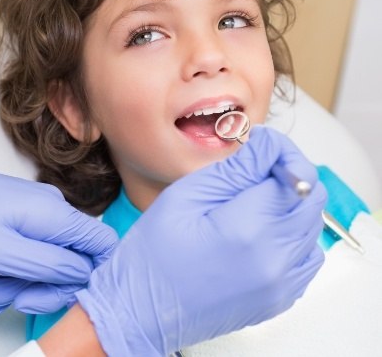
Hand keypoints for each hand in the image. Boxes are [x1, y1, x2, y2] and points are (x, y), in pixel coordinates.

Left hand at [0, 145, 117, 314]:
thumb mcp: (1, 253)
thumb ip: (49, 265)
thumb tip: (84, 273)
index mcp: (55, 214)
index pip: (103, 243)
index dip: (92, 274)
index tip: (63, 293)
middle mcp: (53, 210)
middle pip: (72, 260)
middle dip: (41, 287)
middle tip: (9, 300)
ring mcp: (38, 213)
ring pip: (47, 260)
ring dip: (19, 283)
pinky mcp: (24, 218)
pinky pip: (30, 251)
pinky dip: (12, 271)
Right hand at [75, 126, 326, 355]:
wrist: (142, 309)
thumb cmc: (154, 253)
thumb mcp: (187, 195)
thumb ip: (235, 168)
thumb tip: (268, 145)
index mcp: (248, 229)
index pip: (296, 174)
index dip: (280, 152)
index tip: (261, 149)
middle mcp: (275, 260)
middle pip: (312, 198)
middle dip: (288, 174)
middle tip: (254, 170)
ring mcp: (281, 285)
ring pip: (312, 225)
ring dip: (290, 203)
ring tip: (251, 202)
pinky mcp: (279, 298)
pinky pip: (306, 255)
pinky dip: (290, 234)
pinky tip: (259, 230)